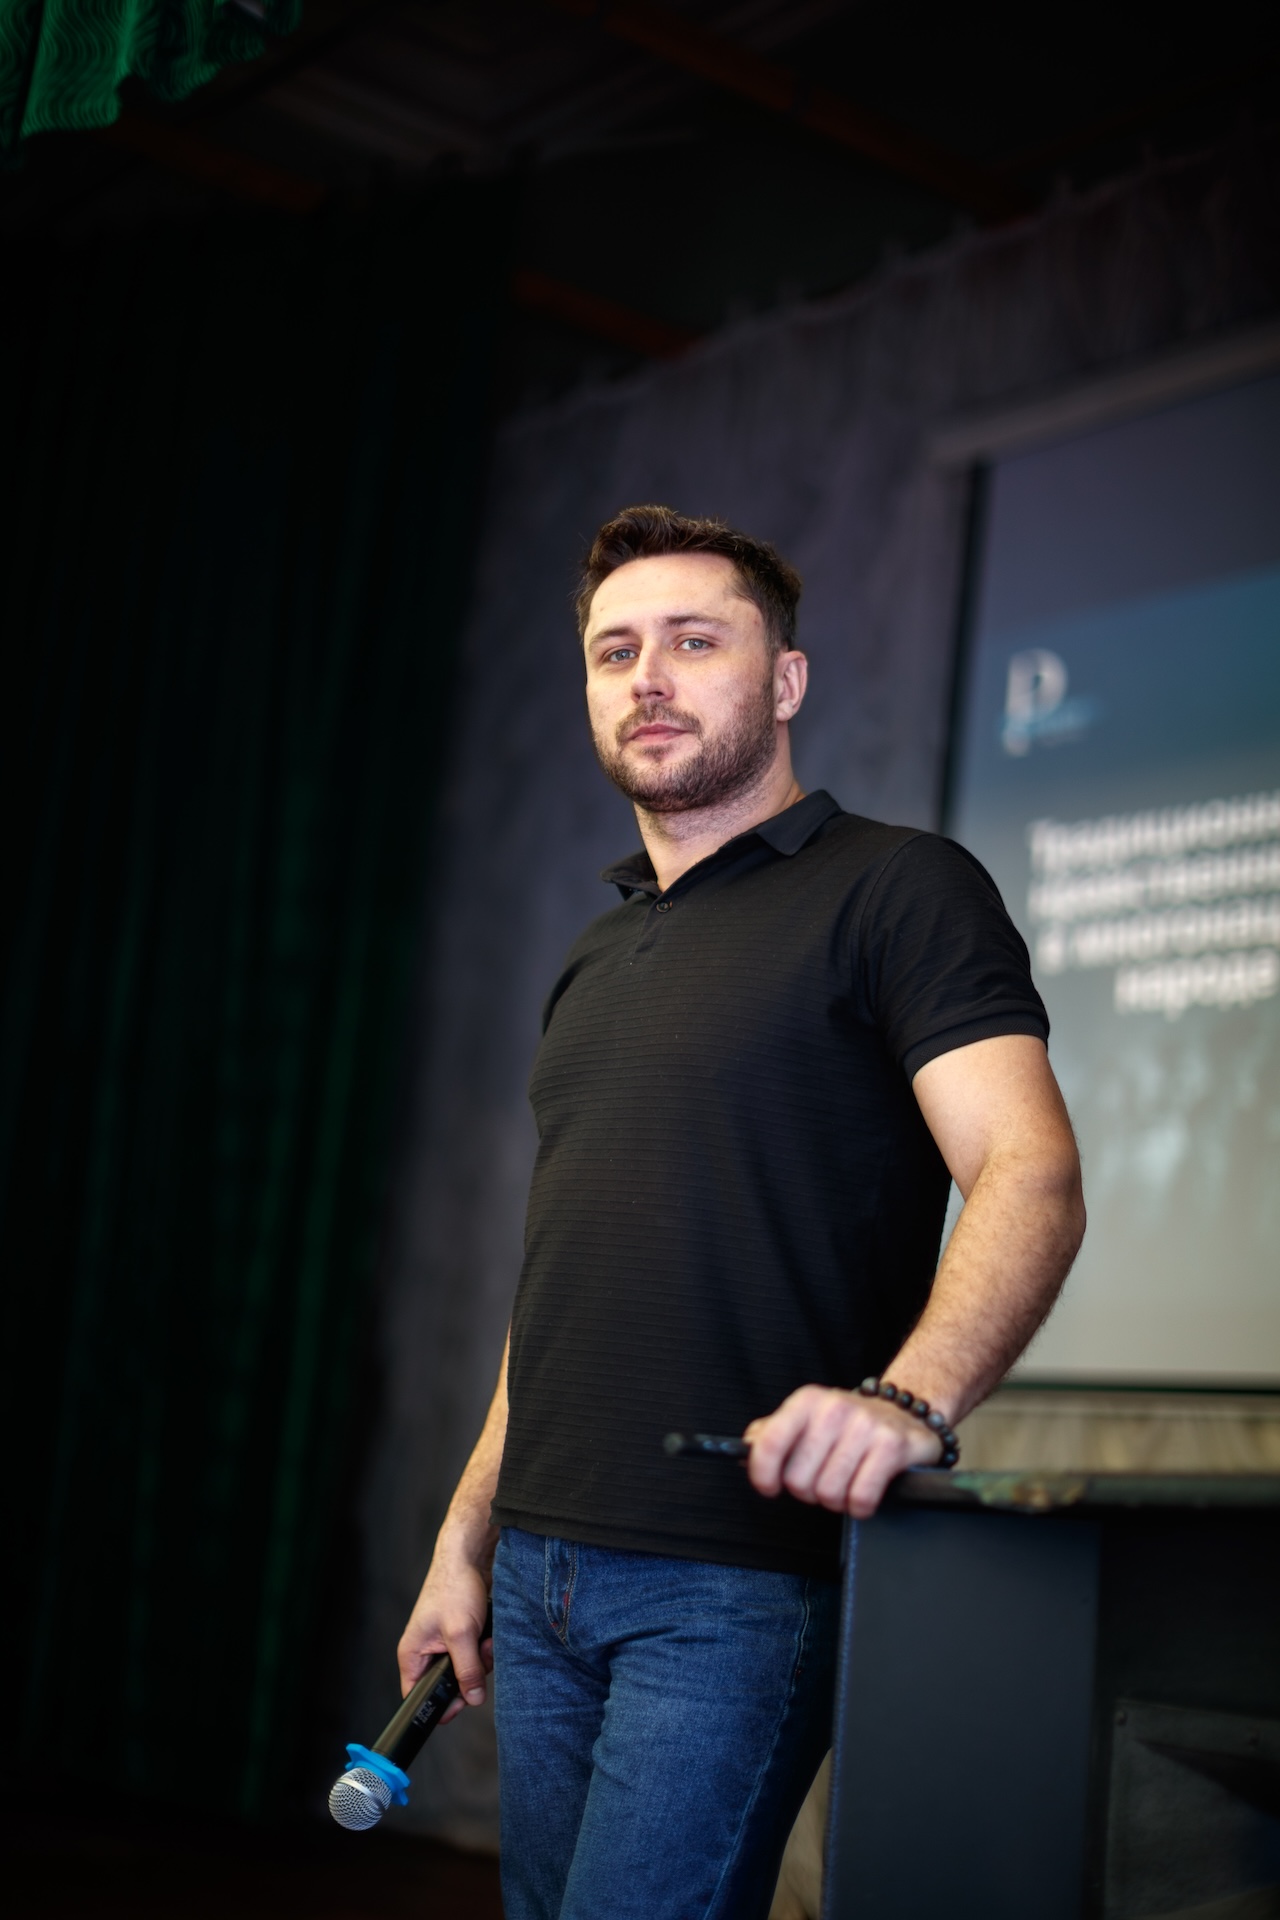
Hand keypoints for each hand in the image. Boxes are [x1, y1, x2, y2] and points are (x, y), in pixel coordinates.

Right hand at [397, 1550, 493, 1723]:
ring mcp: (443, 1644)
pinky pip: (474, 1656)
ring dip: (480, 1659)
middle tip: (479, 1657)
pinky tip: (489, 1634)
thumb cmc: (454, 1587)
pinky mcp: (460, 1636)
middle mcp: (425, 1652)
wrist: (469, 1556)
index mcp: (413, 1655)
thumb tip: (472, 1699)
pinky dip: (484, 1648)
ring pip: (465, 1671)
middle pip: (447, 1686)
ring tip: (485, 1639)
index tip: (461, 1705)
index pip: (417, 1696)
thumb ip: (467, 1669)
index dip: (438, 1706)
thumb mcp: (461, 1634)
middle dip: (468, 1676)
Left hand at [744, 1385, 943, 1519]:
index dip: (763, 1474)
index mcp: (807, 1402)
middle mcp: (834, 1409)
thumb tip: (744, 1451)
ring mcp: (866, 1426)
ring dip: (837, 1500)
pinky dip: (861, 1505)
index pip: (770, 1443)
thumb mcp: (808, 1420)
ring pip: (830, 1493)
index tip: (768, 1487)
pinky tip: (865, 1490)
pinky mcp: (893, 1446)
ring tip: (846, 1483)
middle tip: (823, 1479)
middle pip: (799, 1480)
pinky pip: (861, 1498)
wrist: (906, 1414)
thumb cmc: (850, 1425)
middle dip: (809, 1491)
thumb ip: (773, 1434)